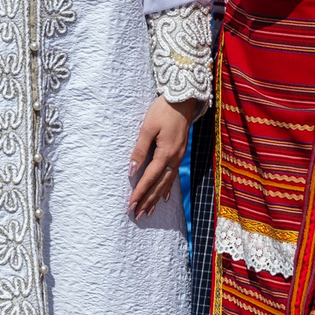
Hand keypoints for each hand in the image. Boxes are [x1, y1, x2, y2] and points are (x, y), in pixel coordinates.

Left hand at [127, 96, 200, 218]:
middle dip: (147, 201)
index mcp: (166, 153)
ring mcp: (179, 156)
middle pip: (159, 185)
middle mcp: (175, 158)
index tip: (131, 205)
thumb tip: (131, 171)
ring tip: (148, 211)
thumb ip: (139, 150)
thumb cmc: (162, 111)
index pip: (150, 178)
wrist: (183, 99)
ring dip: (156, 198)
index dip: (140, 192)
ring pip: (167, 182)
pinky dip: (167, 188)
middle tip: (137, 215)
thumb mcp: (147, 128)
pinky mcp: (180, 152)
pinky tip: (163, 198)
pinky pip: (172, 175)